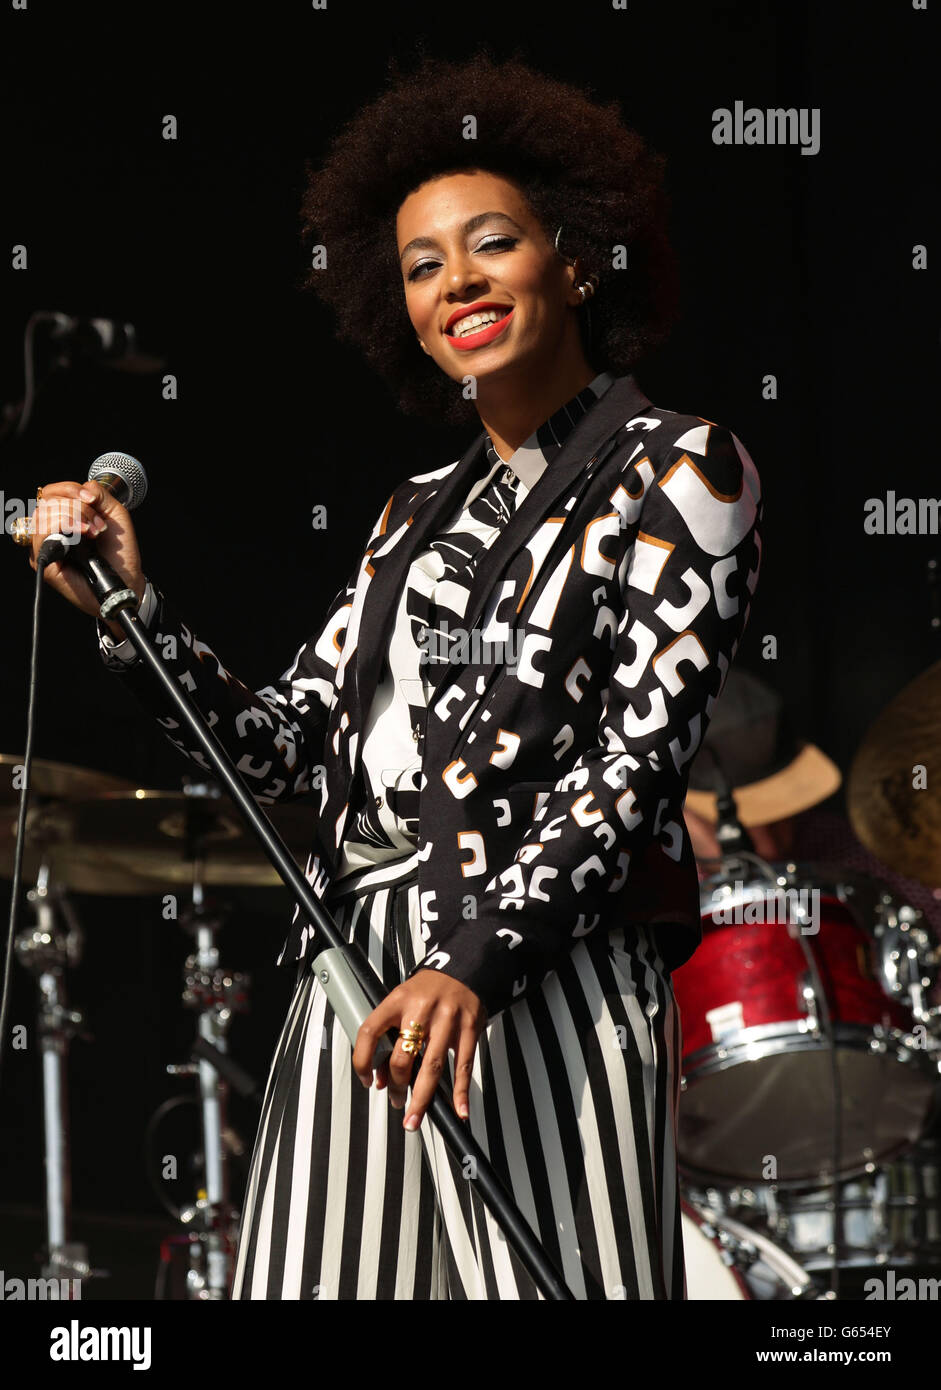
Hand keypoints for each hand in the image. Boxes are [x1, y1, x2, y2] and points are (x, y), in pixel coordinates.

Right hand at [26, 479, 146, 638]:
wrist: (126, 579)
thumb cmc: (119, 552)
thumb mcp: (114, 514)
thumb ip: (99, 493)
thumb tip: (84, 487)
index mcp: (61, 517)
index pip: (50, 493)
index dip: (69, 489)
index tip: (92, 500)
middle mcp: (49, 531)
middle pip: (47, 501)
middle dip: (78, 507)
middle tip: (98, 525)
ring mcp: (45, 546)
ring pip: (44, 514)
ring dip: (75, 516)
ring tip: (94, 532)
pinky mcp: (44, 562)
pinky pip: (43, 533)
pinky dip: (65, 526)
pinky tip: (83, 534)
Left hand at [352, 971, 485, 1132]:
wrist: (461, 969)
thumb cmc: (427, 990)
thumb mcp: (401, 1001)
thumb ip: (390, 1034)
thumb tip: (381, 1077)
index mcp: (397, 1000)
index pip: (369, 1032)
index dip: (362, 1061)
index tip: (366, 1080)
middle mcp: (421, 1010)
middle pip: (402, 1058)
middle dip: (395, 1086)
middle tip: (395, 1101)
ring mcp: (447, 1020)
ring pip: (431, 1067)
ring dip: (421, 1099)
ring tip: (413, 1119)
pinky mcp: (468, 1028)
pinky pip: (463, 1065)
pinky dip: (461, 1091)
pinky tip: (458, 1110)